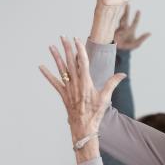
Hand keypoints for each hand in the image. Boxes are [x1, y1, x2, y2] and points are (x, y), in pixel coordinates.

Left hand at [39, 37, 125, 154]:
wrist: (84, 127)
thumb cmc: (95, 113)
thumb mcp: (105, 98)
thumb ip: (113, 83)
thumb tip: (123, 74)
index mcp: (86, 82)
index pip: (82, 62)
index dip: (79, 49)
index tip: (76, 39)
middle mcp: (76, 83)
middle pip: (70, 62)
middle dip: (67, 48)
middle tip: (63, 37)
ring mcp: (68, 88)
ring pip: (61, 70)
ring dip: (56, 57)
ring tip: (51, 46)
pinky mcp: (63, 94)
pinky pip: (54, 82)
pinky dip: (47, 74)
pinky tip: (41, 66)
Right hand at [114, 6, 150, 50]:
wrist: (118, 51)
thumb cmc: (127, 46)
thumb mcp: (136, 44)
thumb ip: (142, 39)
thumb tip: (150, 33)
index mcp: (130, 30)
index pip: (134, 22)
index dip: (136, 17)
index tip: (138, 11)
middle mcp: (124, 28)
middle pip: (125, 18)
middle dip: (127, 12)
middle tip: (128, 4)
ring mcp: (118, 29)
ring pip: (120, 22)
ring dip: (121, 17)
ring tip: (122, 11)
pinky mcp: (112, 33)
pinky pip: (115, 28)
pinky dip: (117, 26)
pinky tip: (118, 24)